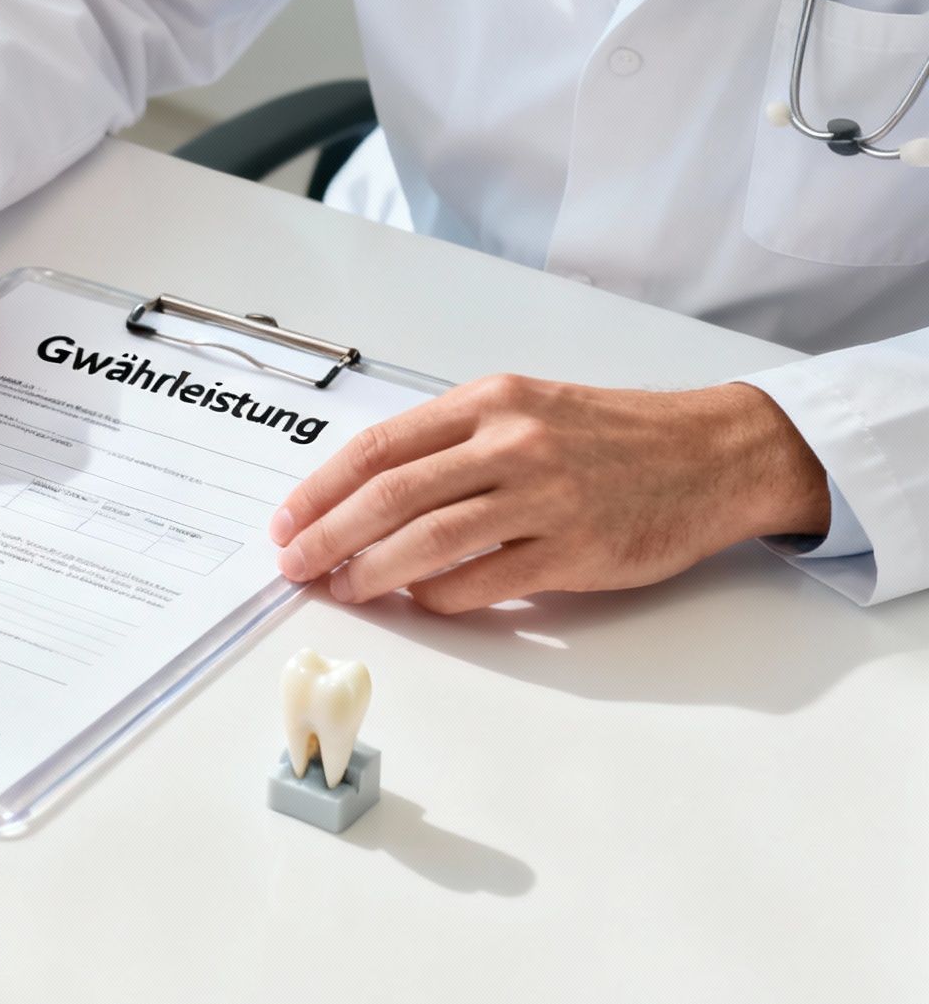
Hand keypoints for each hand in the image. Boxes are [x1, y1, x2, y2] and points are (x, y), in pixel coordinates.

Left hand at [267, 376, 830, 613]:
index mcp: (489, 402)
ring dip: (372, 573)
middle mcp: (512, 443)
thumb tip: (366, 494)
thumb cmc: (614, 436)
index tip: (287, 521)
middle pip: (389, 496)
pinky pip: (484, 582)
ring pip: (428, 541)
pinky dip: (438, 597)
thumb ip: (452, 443)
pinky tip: (418, 601)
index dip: (320, 490)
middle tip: (294, 565)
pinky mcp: (575, 551)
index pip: (379, 448)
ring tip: (343, 589)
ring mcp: (544, 497)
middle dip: (327, 536)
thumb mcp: (526, 408)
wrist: (715, 453)